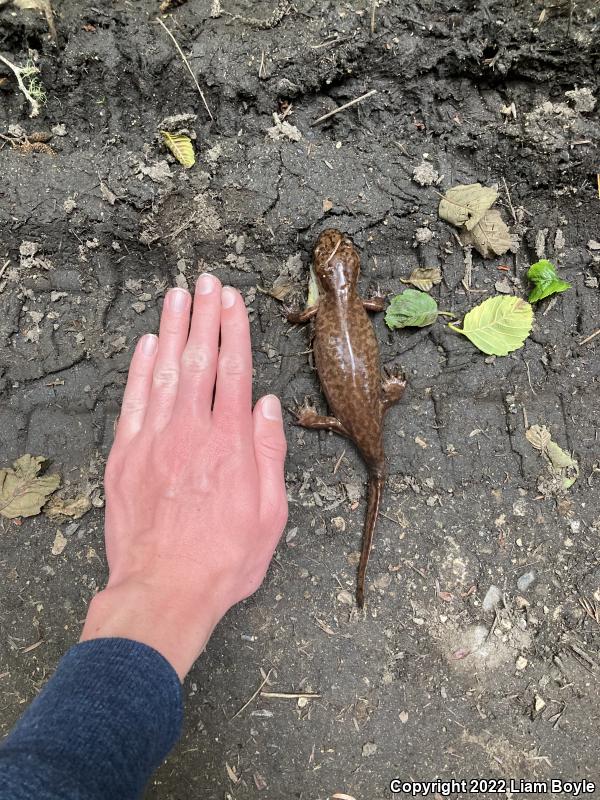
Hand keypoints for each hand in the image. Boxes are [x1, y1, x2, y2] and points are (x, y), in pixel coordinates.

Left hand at [81, 277, 287, 678]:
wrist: (164, 590)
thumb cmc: (223, 559)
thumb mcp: (270, 514)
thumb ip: (269, 454)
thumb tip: (269, 407)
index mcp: (231, 444)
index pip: (235, 371)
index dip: (234, 331)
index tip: (233, 301)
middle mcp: (193, 432)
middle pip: (200, 360)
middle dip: (205, 316)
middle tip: (207, 281)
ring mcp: (156, 441)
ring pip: (165, 371)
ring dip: (172, 329)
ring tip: (178, 295)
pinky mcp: (127, 456)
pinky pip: (134, 401)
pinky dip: (139, 369)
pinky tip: (146, 343)